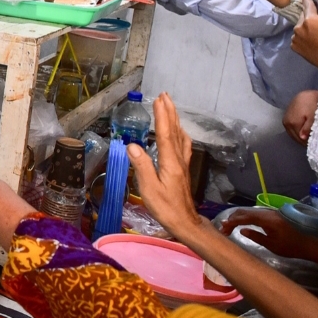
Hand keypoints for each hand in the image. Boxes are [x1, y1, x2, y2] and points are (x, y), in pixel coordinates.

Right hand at [126, 93, 202, 238]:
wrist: (185, 222)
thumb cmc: (165, 207)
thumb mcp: (149, 189)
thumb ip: (142, 166)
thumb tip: (132, 145)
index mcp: (170, 162)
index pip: (165, 133)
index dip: (161, 115)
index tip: (158, 100)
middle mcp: (178, 159)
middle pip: (175, 131)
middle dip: (169, 112)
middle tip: (165, 95)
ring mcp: (183, 163)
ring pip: (180, 136)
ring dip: (175, 119)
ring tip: (170, 107)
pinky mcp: (183, 168)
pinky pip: (183, 144)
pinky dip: (179, 133)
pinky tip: (178, 132)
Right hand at [219, 208, 317, 260]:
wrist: (308, 244)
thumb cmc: (291, 247)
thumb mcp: (272, 245)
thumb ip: (255, 236)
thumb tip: (241, 230)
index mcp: (267, 220)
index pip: (245, 217)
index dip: (232, 221)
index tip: (223, 228)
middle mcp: (267, 213)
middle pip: (245, 212)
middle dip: (232, 219)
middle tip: (223, 229)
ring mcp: (270, 213)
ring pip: (249, 212)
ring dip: (238, 218)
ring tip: (229, 227)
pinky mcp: (271, 215)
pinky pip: (254, 214)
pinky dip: (245, 218)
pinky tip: (241, 223)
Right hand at [283, 90, 317, 143]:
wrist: (307, 94)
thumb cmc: (312, 104)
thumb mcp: (313, 116)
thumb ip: (307, 128)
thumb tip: (302, 138)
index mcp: (292, 123)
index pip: (299, 138)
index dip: (307, 142)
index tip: (315, 143)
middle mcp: (286, 123)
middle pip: (295, 137)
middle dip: (303, 140)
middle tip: (313, 141)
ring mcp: (285, 120)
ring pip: (292, 133)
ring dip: (299, 136)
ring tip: (309, 137)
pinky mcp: (286, 118)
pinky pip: (291, 129)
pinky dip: (296, 132)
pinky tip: (303, 131)